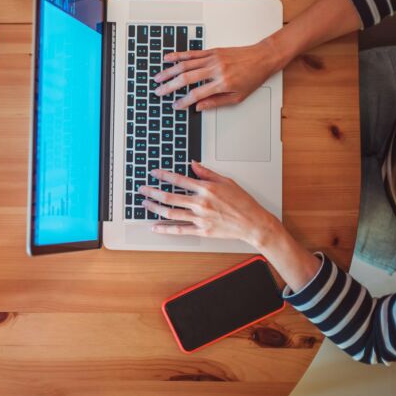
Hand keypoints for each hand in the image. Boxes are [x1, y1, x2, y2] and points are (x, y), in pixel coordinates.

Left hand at [139, 162, 280, 246]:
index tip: (154, 173)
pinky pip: (179, 230)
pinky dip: (165, 229)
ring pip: (171, 213)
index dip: (163, 175)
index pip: (179, 180)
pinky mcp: (201, 231)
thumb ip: (207, 173)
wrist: (253, 223)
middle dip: (153, 192)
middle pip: (170, 197)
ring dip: (155, 208)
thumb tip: (193, 164)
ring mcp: (200, 218)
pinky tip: (155, 227)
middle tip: (142, 189)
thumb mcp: (226, 181)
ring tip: (145, 204)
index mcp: (206, 189)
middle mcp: (201, 203)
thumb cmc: (243, 202)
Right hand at [155, 39, 283, 110]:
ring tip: (158, 77)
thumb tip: (199, 107)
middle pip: (186, 78)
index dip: (184, 101)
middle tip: (159, 92)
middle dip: (170, 86)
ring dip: (169, 72)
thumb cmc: (253, 77)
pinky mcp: (212, 51)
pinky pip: (192, 54)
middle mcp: (216, 70)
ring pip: (185, 65)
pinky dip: (178, 55)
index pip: (197, 94)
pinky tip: (168, 58)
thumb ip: (216, 102)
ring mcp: (212, 59)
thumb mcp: (238, 97)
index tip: (175, 105)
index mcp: (222, 83)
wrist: (263, 57)